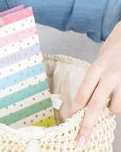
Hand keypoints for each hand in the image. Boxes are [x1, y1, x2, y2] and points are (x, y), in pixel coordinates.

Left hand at [70, 22, 120, 148]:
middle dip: (87, 125)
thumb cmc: (113, 47)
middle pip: (95, 105)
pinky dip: (118, 104)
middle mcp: (109, 75)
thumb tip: (87, 100)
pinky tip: (117, 95)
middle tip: (80, 139)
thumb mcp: (99, 60)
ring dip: (109, 110)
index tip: (70, 120)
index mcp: (97, 68)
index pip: (83, 93)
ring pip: (113, 108)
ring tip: (109, 100)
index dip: (76, 109)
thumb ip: (95, 78)